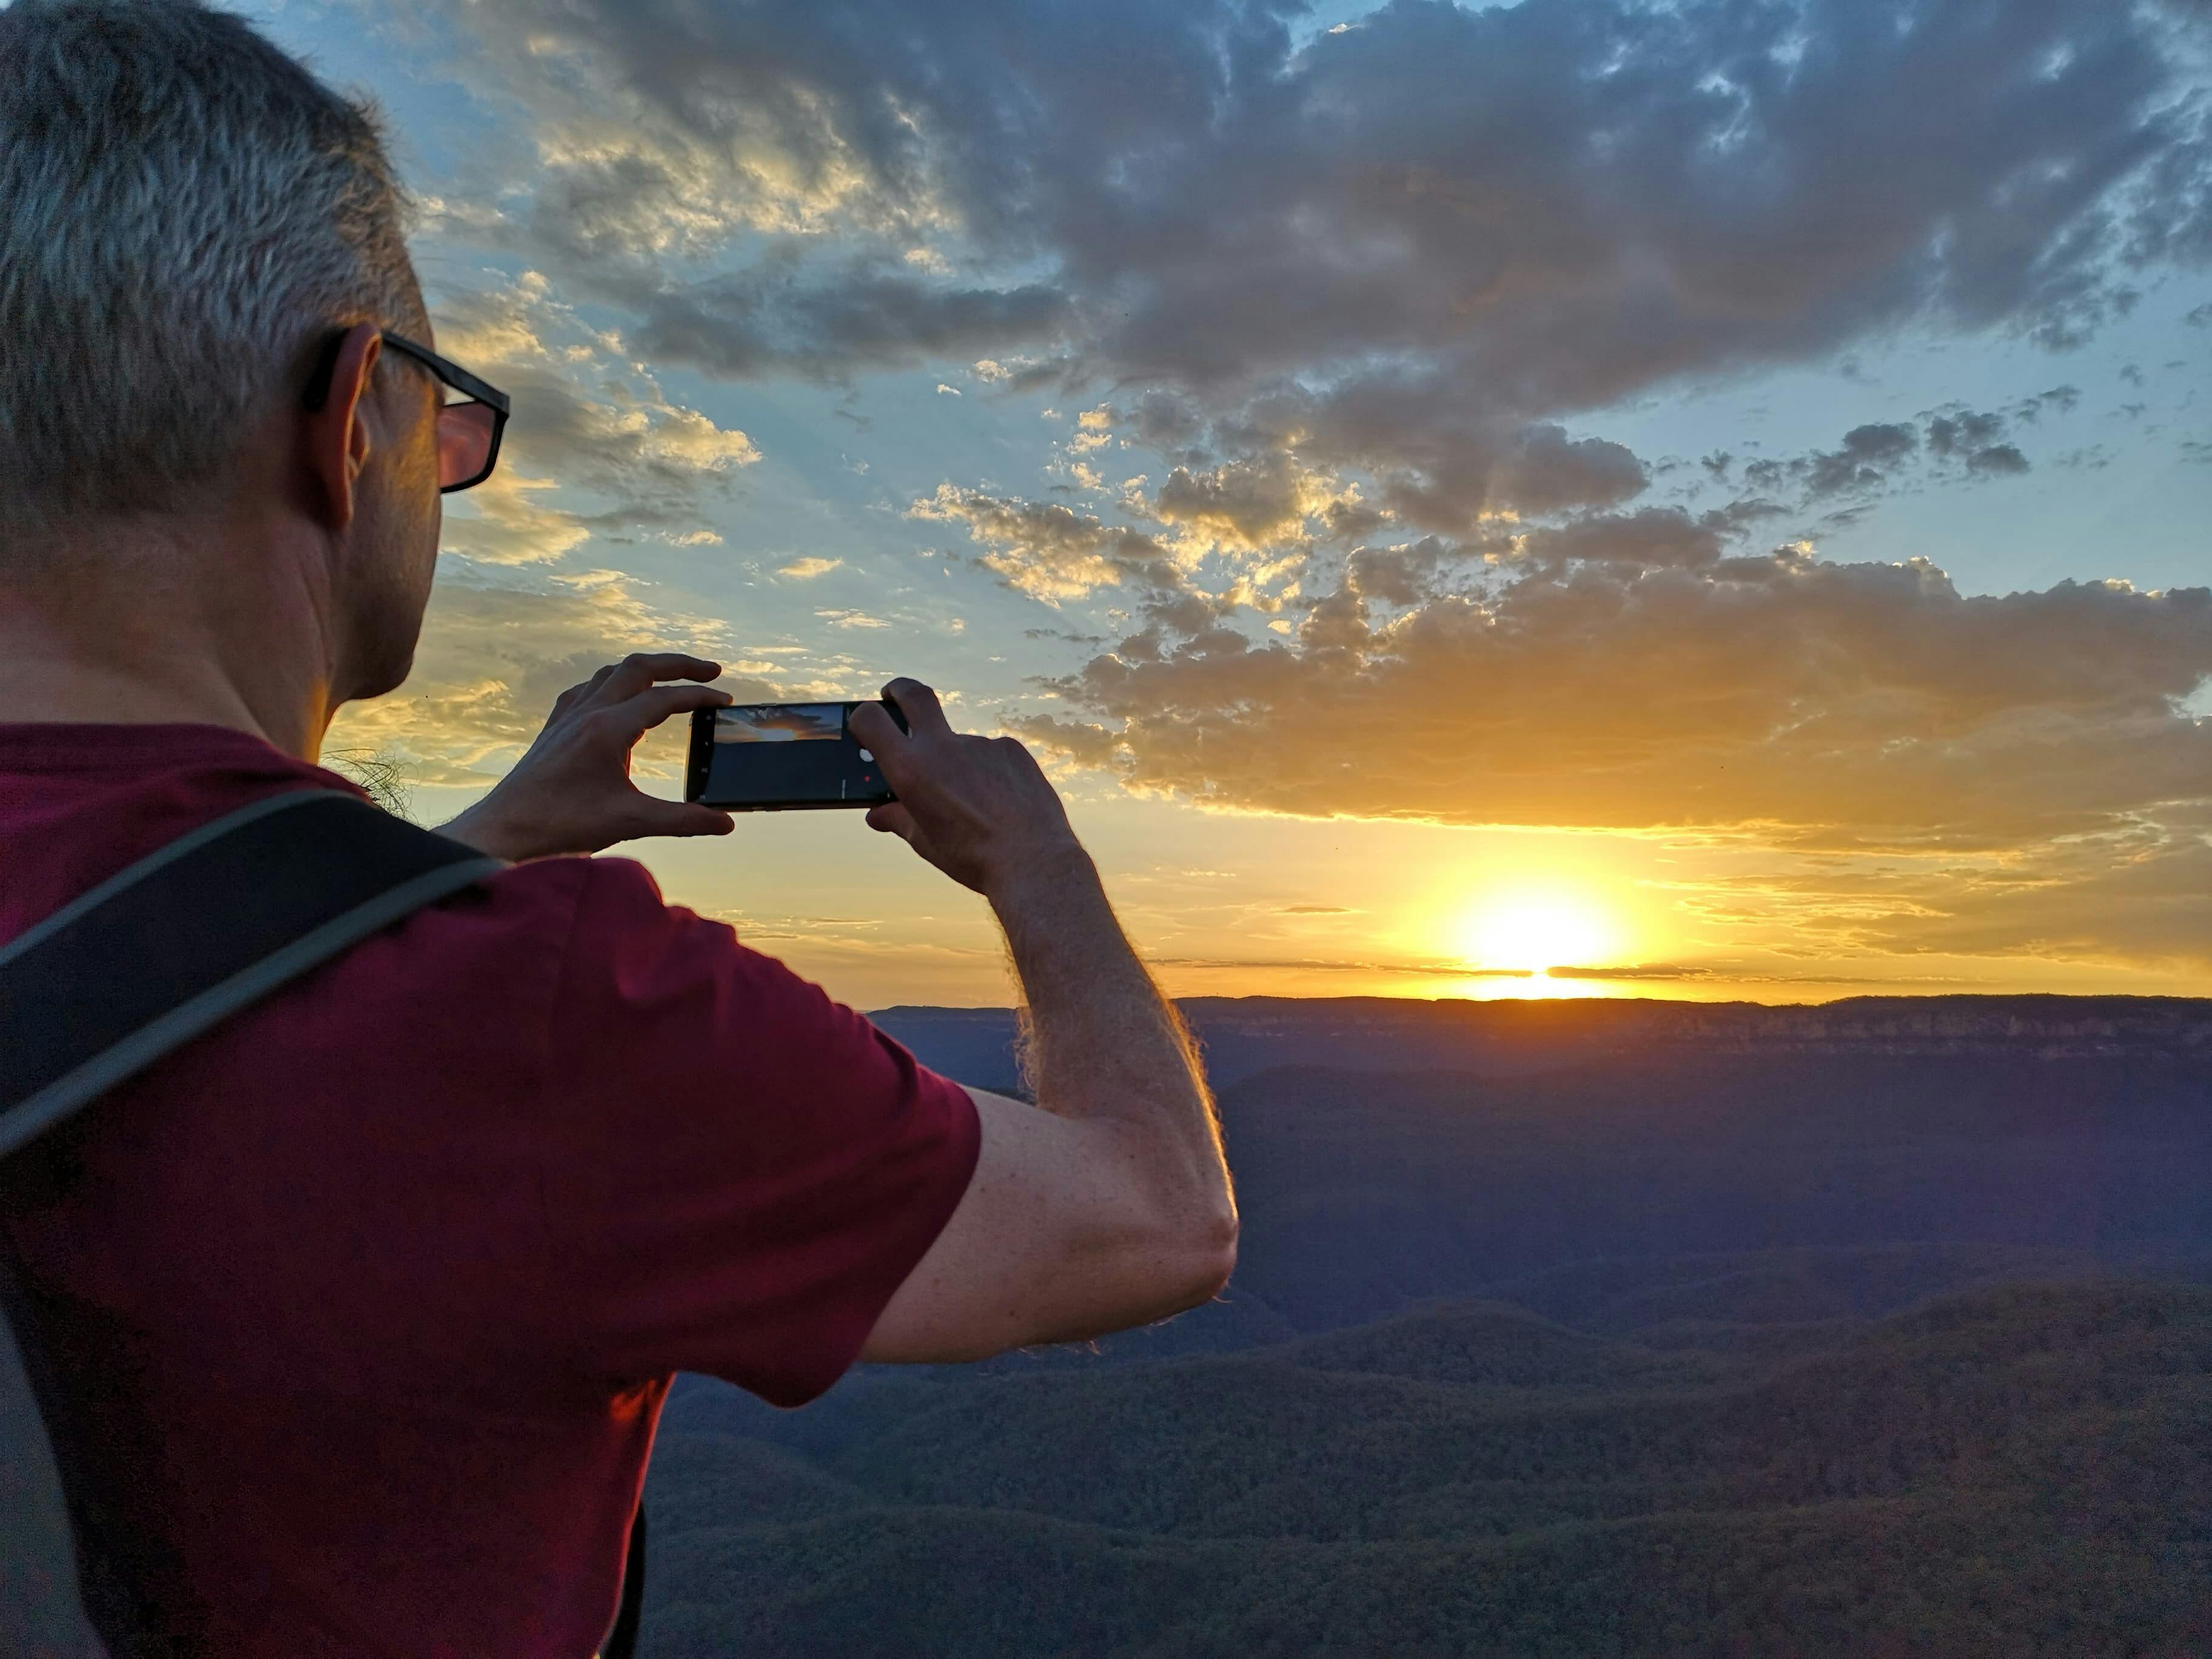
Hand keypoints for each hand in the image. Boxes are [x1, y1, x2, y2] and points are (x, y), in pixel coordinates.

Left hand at [439, 653, 735, 861]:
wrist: (506, 829)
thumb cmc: (562, 825)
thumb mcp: (630, 823)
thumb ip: (682, 820)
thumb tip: (726, 823)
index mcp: (608, 729)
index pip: (665, 699)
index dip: (700, 696)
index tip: (725, 701)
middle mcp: (587, 712)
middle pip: (639, 667)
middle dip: (679, 664)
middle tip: (711, 671)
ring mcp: (567, 716)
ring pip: (612, 673)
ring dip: (646, 669)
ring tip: (671, 678)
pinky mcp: (555, 727)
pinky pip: (587, 688)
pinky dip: (613, 683)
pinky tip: (617, 697)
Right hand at [850, 678, 1085, 895]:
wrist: (1032, 861)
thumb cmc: (973, 857)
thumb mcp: (925, 842)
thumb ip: (898, 819)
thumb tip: (878, 814)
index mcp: (911, 770)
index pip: (871, 719)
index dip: (863, 718)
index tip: (866, 724)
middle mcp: (943, 747)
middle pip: (915, 694)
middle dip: (899, 690)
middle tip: (894, 695)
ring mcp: (980, 743)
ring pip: (960, 744)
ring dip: (959, 764)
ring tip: (976, 805)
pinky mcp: (1010, 748)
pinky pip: (991, 754)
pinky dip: (989, 772)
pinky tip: (1002, 801)